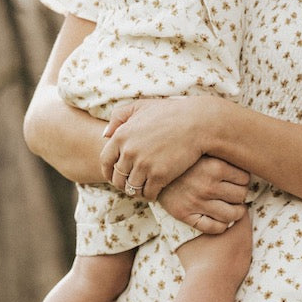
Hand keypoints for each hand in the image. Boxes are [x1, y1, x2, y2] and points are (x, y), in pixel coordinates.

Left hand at [100, 94, 222, 200]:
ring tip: (141, 190)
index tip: (114, 176)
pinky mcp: (160, 176)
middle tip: (129, 186)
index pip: (105, 161)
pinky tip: (154, 192)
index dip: (108, 171)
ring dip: (135, 192)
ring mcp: (144, 165)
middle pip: (118, 178)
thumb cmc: (170, 113)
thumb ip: (119, 117)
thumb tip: (105, 135)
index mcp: (121, 136)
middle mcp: (129, 152)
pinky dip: (149, 195)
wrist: (196, 124)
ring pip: (132, 188)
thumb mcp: (140, 106)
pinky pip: (148, 193)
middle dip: (122, 184)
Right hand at [157, 158, 249, 233]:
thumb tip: (246, 155)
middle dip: (240, 195)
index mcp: (213, 166)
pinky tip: (220, 218)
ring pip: (233, 215)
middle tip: (233, 193)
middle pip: (241, 196)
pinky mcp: (186, 215)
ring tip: (232, 208)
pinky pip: (215, 228)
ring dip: (236, 212)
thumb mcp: (200, 149)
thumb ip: (220, 151)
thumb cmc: (180, 157)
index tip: (237, 179)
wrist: (149, 168)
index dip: (243, 179)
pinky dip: (222, 225)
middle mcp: (207, 185)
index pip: (245, 178)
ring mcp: (197, 202)